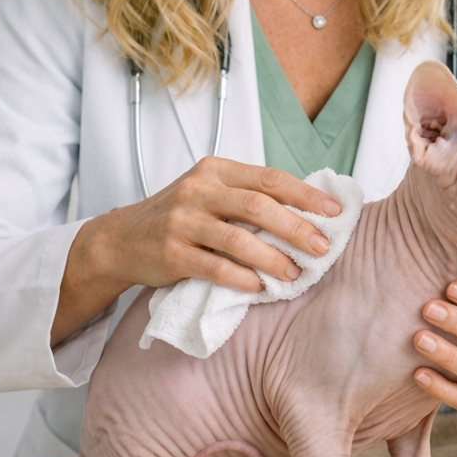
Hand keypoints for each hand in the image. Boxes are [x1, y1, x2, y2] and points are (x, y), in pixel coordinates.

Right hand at [52, 158, 339, 346]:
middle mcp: (198, 190)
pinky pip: (215, 268)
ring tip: (296, 274)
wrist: (121, 239)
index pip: (270, 178)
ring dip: (273, 259)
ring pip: (239, 239)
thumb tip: (309, 210)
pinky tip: (260, 287)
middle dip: (297, 228)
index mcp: (215, 169)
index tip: (335, 212)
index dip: (306, 195)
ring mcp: (182, 221)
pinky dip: (242, 279)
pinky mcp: (170, 253)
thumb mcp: (209, 191)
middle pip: (259, 206)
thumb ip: (247, 194)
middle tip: (323, 249)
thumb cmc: (180, 215)